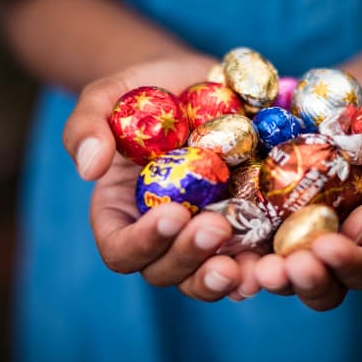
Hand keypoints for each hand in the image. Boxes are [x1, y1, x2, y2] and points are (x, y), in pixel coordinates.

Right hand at [62, 54, 262, 300]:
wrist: (198, 82)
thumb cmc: (145, 91)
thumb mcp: (108, 96)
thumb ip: (86, 126)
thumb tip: (88, 168)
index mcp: (120, 213)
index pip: (121, 249)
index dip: (143, 243)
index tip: (173, 213)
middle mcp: (162, 235)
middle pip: (165, 272)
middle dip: (189, 257)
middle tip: (216, 227)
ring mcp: (203, 236)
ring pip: (206, 278)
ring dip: (224, 278)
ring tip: (245, 264)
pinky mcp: (244, 229)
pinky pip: (250, 260)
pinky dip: (260, 267)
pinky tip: (275, 261)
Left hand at [254, 91, 361, 310]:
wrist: (352, 99)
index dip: (348, 265)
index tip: (329, 245)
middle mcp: (331, 251)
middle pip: (321, 288)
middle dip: (304, 281)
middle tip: (284, 268)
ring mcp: (293, 239)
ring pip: (281, 276)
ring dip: (269, 276)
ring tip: (255, 267)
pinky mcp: (259, 219)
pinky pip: (245, 246)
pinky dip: (235, 255)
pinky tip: (223, 251)